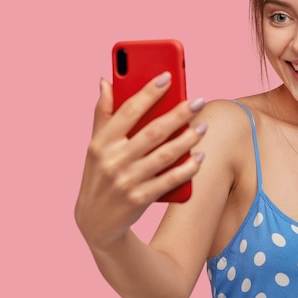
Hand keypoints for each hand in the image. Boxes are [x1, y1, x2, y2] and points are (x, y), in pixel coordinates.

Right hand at [75, 73, 206, 248]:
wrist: (96, 222)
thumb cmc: (100, 174)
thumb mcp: (95, 146)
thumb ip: (103, 113)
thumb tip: (105, 81)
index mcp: (101, 142)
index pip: (128, 111)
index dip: (148, 92)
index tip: (168, 76)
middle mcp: (113, 160)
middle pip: (152, 131)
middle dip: (178, 114)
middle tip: (198, 100)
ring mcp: (128, 181)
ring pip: (165, 154)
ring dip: (187, 139)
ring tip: (202, 125)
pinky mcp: (141, 198)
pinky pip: (171, 180)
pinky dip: (187, 167)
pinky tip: (200, 156)